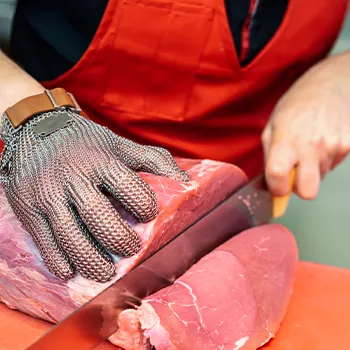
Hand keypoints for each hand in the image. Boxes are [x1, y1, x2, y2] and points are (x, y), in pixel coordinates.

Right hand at [0, 109, 188, 281]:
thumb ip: (153, 161)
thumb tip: (186, 182)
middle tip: (131, 249)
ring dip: (91, 260)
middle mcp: (73, 176)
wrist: (38, 130)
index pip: (127, 186)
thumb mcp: (120, 145)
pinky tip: (71, 270)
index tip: (148, 216)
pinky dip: (58, 260)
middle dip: (119, 239)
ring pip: (70, 235)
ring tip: (106, 272)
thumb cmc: (88, 143)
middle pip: (98, 216)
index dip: (142, 205)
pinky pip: (44, 241)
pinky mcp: (27, 208)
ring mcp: (47, 194)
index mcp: (100, 159)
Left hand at [262, 54, 349, 199]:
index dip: (277, 189)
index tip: (277, 186)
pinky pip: (333, 165)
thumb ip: (269, 158)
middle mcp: (310, 146)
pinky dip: (326, 159)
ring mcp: (332, 146)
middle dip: (300, 188)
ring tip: (309, 145)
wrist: (329, 85)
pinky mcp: (348, 146)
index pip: (278, 177)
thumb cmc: (296, 106)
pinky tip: (321, 141)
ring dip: (312, 168)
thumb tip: (268, 185)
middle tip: (295, 173)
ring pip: (320, 178)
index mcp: (286, 141)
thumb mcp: (272, 128)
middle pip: (308, 192)